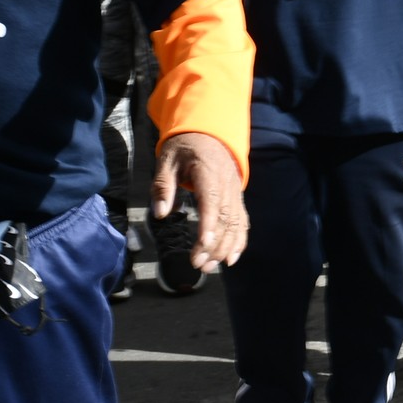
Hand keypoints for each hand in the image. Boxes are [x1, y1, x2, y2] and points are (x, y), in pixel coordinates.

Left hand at [152, 133, 247, 270]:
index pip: (212, 201)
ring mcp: (235, 193)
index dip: (209, 224)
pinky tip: (231, 259)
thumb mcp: (166, 161)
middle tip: (198, 265)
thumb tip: (159, 213)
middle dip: (214, 244)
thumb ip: (163, 186)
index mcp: (209, 173)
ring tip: (210, 267)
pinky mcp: (237, 199)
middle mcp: (227, 185)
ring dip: (225, 247)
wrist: (209, 135)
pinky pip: (242, 222)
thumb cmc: (184, 149)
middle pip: (226, 218)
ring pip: (236, 223)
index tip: (202, 245)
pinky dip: (239, 241)